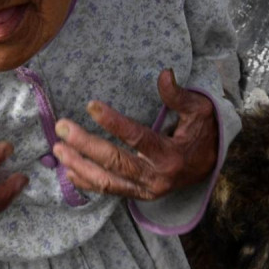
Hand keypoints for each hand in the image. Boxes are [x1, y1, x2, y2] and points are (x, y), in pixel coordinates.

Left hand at [51, 69, 216, 199]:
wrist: (210, 166)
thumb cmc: (201, 133)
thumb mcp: (198, 110)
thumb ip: (179, 95)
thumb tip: (165, 73)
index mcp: (170, 155)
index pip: (137, 138)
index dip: (113, 122)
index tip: (90, 105)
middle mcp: (157, 177)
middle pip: (116, 162)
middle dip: (86, 145)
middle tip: (62, 128)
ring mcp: (146, 190)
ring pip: (108, 182)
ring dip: (80, 166)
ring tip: (58, 149)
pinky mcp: (138, 195)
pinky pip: (110, 191)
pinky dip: (88, 183)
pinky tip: (69, 171)